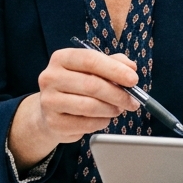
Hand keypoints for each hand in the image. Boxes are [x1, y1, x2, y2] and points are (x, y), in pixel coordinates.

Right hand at [9, 48, 139, 166]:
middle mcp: (50, 77)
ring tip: (118, 109)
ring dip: (111, 109)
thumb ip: (113, 63)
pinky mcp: (53, 123)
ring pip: (89, 106)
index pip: (90, 60)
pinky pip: (86, 124)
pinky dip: (101, 122)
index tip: (133, 79)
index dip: (115, 70)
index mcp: (62, 58)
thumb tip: (131, 67)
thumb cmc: (76, 87)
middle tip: (133, 101)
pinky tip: (102, 118)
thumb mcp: (92, 69)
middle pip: (92, 85)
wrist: (50, 111)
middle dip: (118, 94)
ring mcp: (49, 101)